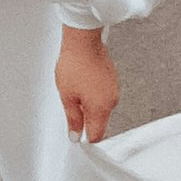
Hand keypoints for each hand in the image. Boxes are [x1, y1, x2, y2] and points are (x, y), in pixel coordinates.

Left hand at [56, 22, 120, 143]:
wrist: (83, 41)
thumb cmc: (74, 65)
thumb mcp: (67, 97)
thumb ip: (73, 119)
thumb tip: (74, 134)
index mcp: (101, 109)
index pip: (96, 135)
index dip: (85, 138)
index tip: (76, 135)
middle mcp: (111, 101)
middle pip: (100, 122)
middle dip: (86, 119)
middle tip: (70, 106)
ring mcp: (114, 90)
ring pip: (101, 108)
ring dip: (89, 105)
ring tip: (75, 90)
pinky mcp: (113, 80)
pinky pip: (104, 95)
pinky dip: (94, 94)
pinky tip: (83, 83)